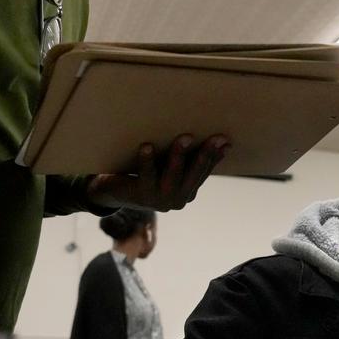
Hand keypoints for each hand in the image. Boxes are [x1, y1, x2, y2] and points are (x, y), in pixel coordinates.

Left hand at [85, 134, 228, 211]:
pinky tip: (147, 146)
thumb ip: (189, 158)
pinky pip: (146, 175)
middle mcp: (177, 200)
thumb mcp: (169, 167)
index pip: (204, 172)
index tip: (224, 139)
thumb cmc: (145, 174)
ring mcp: (159, 200)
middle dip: (204, 155)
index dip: (215, 156)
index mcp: (187, 193)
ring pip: (173, 176)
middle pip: (193, 175)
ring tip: (184, 138)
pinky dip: (147, 160)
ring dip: (179, 156)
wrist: (113, 192)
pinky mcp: (141, 196)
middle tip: (213, 138)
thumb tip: (221, 142)